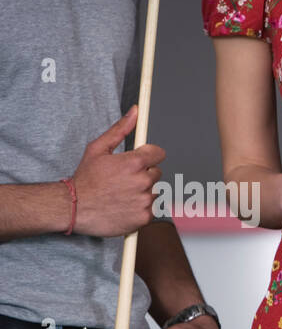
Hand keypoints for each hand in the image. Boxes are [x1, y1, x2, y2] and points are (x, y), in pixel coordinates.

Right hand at [71, 106, 165, 236]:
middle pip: (156, 173)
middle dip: (143, 174)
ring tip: (121, 193)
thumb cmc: (85, 178)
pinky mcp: (145, 217)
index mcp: (134, 163)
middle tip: (123, 179)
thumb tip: (135, 111)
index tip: (140, 160)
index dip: (149, 156)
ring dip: (142, 191)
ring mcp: (145, 200)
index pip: (159, 154)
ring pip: (153, 191)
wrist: (75, 209)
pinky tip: (124, 205)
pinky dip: (140, 207)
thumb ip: (119, 129)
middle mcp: (143, 181)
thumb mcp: (97, 149)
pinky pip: (150, 208)